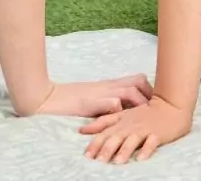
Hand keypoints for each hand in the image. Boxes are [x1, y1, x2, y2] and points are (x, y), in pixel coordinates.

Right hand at [20, 75, 153, 117]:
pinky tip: (122, 121)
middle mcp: (109, 86)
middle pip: (140, 80)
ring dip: (139, 103)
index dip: (148, 90)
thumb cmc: (70, 100)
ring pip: (130, 91)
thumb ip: (109, 99)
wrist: (47, 98)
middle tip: (151, 111)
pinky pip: (113, 104)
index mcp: (110, 84)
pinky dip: (119, 110)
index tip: (154, 102)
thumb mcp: (94, 96)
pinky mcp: (91, 102)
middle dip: (149, 95)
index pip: (138, 79)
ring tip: (143, 118)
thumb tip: (126, 108)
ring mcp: (100, 93)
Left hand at [79, 96, 191, 163]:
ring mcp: (145, 130)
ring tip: (118, 162)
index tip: (87, 156)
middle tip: (99, 162)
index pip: (105, 134)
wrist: (171, 105)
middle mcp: (130, 127)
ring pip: (133, 140)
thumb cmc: (145, 112)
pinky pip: (152, 142)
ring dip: (125, 150)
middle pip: (116, 138)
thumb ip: (103, 122)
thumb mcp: (122, 115)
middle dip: (107, 149)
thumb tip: (82, 130)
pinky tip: (141, 158)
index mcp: (121, 123)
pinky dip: (147, 150)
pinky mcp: (158, 134)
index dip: (95, 144)